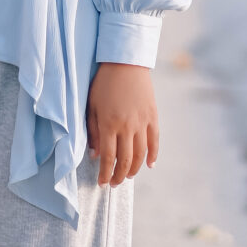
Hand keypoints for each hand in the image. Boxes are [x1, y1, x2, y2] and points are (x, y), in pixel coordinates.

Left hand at [87, 62, 158, 186]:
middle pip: (126, 160)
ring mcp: (142, 122)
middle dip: (119, 176)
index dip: (105, 174)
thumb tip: (95, 155)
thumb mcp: (91, 106)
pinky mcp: (153, 117)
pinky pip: (155, 141)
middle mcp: (127, 127)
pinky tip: (150, 165)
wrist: (125, 63)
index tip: (102, 183)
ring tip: (128, 176)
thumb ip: (93, 132)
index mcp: (109, 124)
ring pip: (141, 155)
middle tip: (114, 183)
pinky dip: (153, 155)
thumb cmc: (103, 84)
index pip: (108, 158)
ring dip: (135, 169)